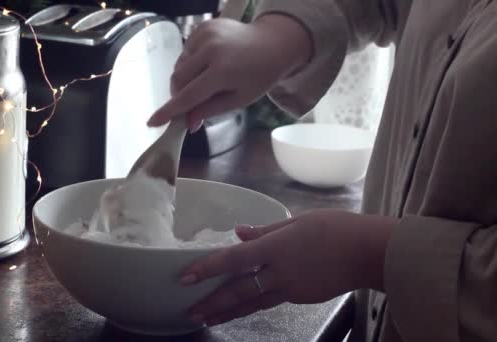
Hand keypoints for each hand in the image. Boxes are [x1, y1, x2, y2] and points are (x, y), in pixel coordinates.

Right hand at [147, 14, 312, 131]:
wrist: (273, 43)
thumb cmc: (259, 75)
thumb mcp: (238, 99)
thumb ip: (210, 110)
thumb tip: (187, 123)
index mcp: (223, 71)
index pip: (188, 95)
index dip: (170, 111)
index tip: (153, 122)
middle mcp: (211, 49)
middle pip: (178, 79)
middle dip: (179, 95)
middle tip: (190, 104)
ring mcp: (205, 34)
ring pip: (180, 65)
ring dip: (185, 78)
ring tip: (205, 80)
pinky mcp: (203, 26)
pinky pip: (186, 51)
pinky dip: (191, 62)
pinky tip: (208, 64)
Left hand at [180, 209, 395, 325]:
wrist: (370, 253)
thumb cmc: (336, 228)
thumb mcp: (298, 221)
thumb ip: (265, 230)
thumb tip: (238, 232)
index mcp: (276, 248)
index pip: (233, 260)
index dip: (207, 269)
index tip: (185, 277)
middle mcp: (279, 273)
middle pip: (238, 292)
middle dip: (212, 303)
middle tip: (190, 313)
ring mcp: (291, 289)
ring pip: (252, 304)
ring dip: (228, 312)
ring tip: (208, 318)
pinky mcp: (301, 298)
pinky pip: (271, 301)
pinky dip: (253, 305)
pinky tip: (244, 306)